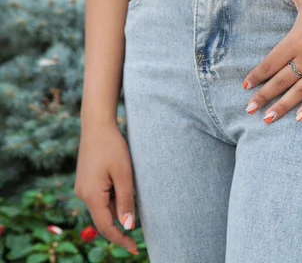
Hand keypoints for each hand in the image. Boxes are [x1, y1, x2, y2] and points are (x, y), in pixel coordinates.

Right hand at [74, 121, 138, 254]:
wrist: (97, 126)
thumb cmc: (112, 147)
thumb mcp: (124, 174)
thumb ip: (126, 201)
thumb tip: (128, 226)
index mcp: (91, 196)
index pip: (106, 227)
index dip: (121, 240)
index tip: (135, 249)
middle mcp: (83, 194)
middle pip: (104, 217)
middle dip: (122, 221)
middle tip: (143, 222)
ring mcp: (83, 188)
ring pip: (104, 206)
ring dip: (119, 204)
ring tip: (131, 184)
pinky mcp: (86, 181)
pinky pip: (101, 196)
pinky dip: (114, 196)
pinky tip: (123, 181)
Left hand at [242, 0, 301, 123]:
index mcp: (295, 40)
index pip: (270, 63)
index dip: (256, 76)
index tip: (245, 86)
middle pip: (280, 82)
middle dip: (262, 97)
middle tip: (249, 109)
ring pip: (298, 92)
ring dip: (281, 106)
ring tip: (267, 119)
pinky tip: (299, 118)